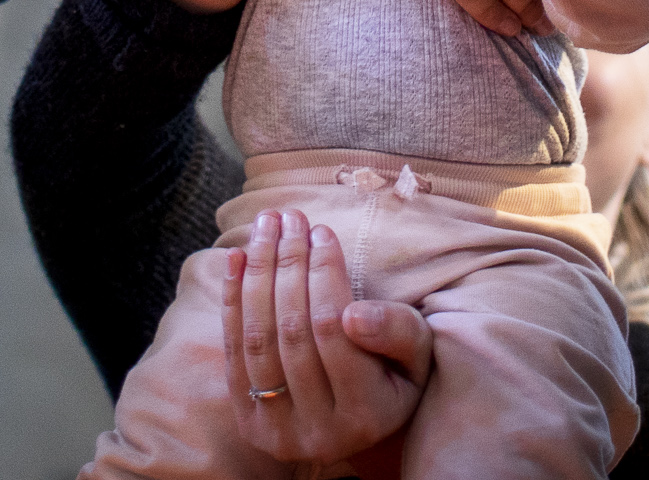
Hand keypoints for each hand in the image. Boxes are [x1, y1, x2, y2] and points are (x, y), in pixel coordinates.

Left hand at [223, 207, 431, 474]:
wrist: (356, 424)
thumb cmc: (392, 376)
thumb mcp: (416, 356)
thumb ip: (397, 333)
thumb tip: (353, 315)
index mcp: (366, 414)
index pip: (333, 328)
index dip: (324, 274)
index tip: (322, 230)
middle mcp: (319, 431)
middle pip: (292, 331)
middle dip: (288, 264)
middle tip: (290, 217)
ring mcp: (278, 430)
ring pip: (259, 340)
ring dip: (257, 273)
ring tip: (265, 225)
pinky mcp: (248, 423)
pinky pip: (234, 354)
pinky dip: (231, 302)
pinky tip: (236, 258)